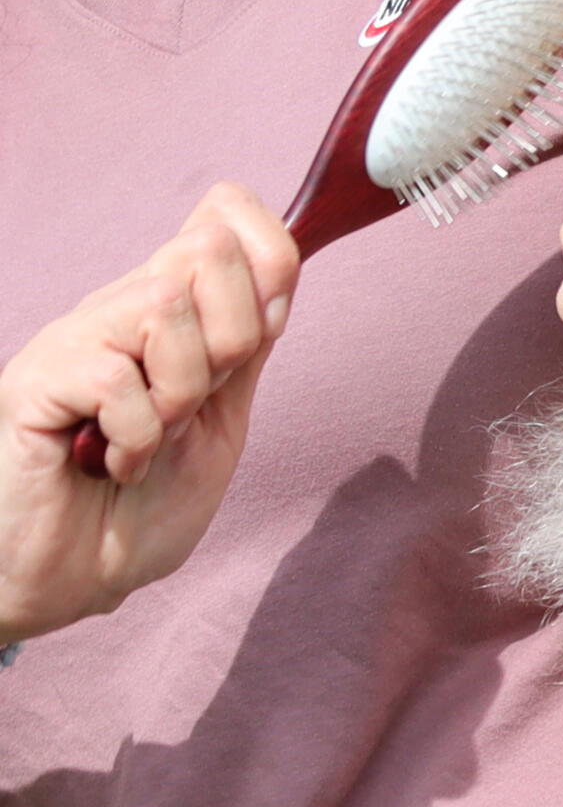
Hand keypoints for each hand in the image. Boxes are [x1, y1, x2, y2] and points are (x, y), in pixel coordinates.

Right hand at [0, 185, 297, 644]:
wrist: (70, 582)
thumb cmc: (138, 507)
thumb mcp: (220, 421)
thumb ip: (246, 348)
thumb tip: (282, 269)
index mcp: (171, 313)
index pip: (228, 224)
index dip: (270, 256)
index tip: (264, 329)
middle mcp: (120, 310)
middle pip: (210, 250)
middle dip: (234, 340)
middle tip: (194, 405)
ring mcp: (75, 340)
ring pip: (167, 305)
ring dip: (181, 394)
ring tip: (150, 439)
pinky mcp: (35, 381)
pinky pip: (118, 378)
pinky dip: (136, 438)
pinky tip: (112, 463)